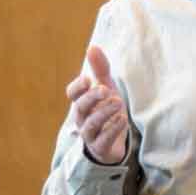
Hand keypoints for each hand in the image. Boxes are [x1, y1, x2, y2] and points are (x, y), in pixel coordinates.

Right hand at [64, 45, 131, 165]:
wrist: (113, 141)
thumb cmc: (106, 110)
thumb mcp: (106, 87)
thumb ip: (99, 69)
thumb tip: (92, 47)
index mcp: (82, 102)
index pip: (72, 94)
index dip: (78, 87)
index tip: (87, 79)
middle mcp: (82, 118)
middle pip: (80, 108)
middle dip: (91, 98)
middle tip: (106, 90)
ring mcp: (90, 135)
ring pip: (91, 125)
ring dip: (104, 113)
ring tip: (118, 103)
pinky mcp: (101, 148)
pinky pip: (103, 141)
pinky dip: (112, 130)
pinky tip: (123, 120)